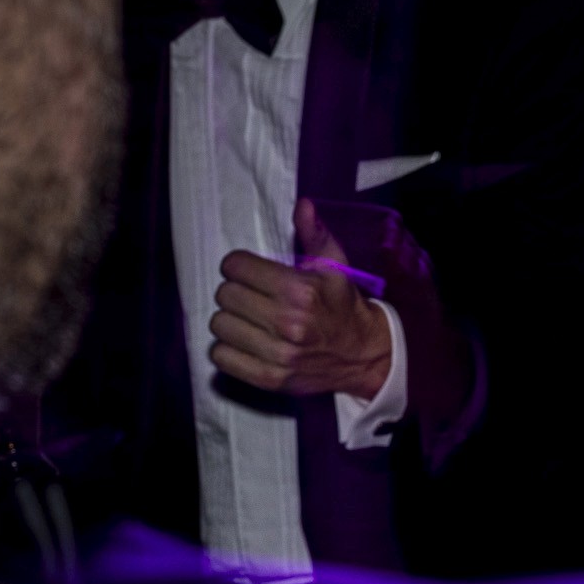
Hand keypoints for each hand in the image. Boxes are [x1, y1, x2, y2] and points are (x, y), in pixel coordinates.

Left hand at [209, 198, 394, 399]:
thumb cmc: (343, 305)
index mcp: (301, 291)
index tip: (250, 272)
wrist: (363, 354)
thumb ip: (315, 234)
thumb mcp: (335, 266)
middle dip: (235, 291)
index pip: (236, 266)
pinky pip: (221, 356)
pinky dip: (227, 348)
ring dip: (230, 319)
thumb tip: (303, 205)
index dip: (240, 266)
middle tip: (251, 296)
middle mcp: (289, 323)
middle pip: (225, 295)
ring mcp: (279, 354)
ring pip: (219, 325)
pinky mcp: (270, 378)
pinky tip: (245, 341)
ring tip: (249, 319)